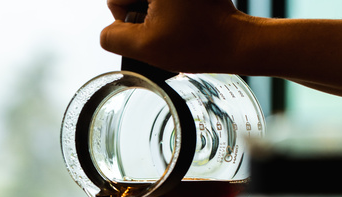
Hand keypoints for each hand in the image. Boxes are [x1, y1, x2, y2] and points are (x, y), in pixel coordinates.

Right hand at [100, 0, 251, 72]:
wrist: (233, 41)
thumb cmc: (196, 42)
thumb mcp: (145, 47)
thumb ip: (112, 38)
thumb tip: (108, 32)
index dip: (126, 20)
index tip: (150, 28)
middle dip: (142, 14)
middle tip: (166, 28)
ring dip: (155, 12)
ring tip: (176, 24)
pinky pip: (161, 1)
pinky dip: (167, 9)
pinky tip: (183, 19)